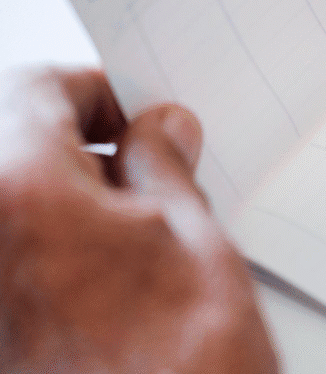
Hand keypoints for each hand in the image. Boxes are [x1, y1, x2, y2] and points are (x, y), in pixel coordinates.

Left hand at [0, 68, 278, 372]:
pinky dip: (58, 248)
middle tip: (151, 171)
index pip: (37, 91)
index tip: (134, 115)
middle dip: (85, 149)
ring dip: (71, 201)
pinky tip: (115, 275)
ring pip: (17, 206)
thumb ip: (164, 165)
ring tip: (142, 233)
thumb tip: (158, 130)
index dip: (96, 93)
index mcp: (19, 191)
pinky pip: (17, 255)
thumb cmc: (182, 364)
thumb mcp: (195, 238)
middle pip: (16, 148)